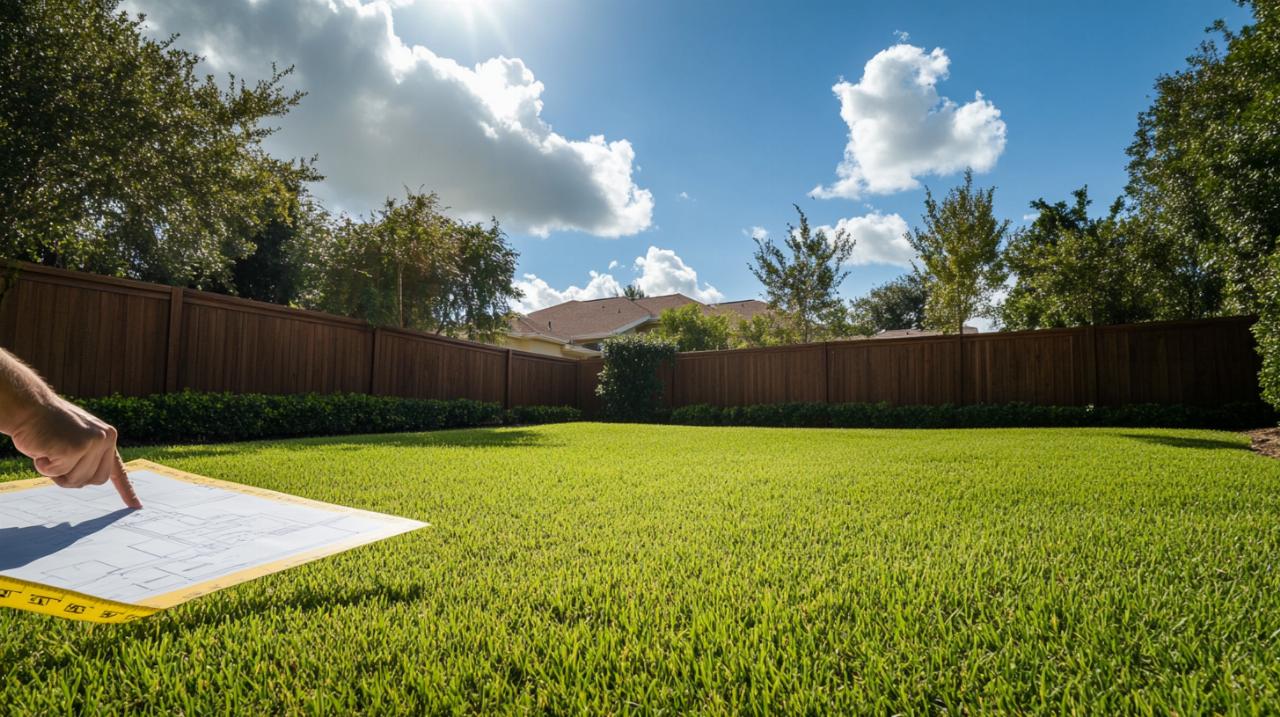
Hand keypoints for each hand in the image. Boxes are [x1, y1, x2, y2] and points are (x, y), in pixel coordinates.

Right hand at [8, 397, 141, 508]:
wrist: (30, 406)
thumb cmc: (48, 426)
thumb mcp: (75, 440)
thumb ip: (87, 457)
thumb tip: (89, 479)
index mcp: (108, 438)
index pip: (118, 470)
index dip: (126, 490)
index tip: (137, 507)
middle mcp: (105, 439)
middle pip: (94, 481)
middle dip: (73, 478)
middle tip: (57, 460)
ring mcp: (92, 443)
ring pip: (76, 480)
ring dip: (56, 471)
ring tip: (50, 449)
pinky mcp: (75, 448)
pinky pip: (58, 473)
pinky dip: (45, 466)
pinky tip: (43, 448)